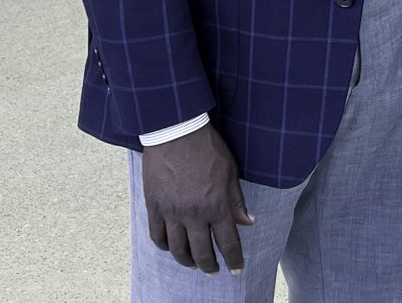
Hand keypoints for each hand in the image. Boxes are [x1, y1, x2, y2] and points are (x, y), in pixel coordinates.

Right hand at [141, 122, 253, 273]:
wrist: (176, 131)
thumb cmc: (207, 147)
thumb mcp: (230, 170)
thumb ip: (236, 199)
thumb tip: (247, 221)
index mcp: (216, 204)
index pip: (227, 242)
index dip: (234, 259)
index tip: (237, 269)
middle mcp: (194, 213)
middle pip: (201, 252)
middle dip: (209, 266)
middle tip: (213, 271)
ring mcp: (171, 212)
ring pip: (178, 249)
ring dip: (187, 261)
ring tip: (193, 263)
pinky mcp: (154, 206)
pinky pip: (157, 236)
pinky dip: (165, 246)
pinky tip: (171, 247)